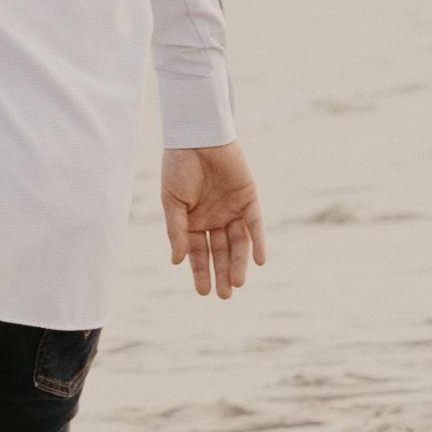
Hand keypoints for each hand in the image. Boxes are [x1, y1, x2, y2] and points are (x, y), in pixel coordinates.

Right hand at [160, 145, 265, 300]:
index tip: (203, 292)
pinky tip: (258, 261)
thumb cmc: (178, 166)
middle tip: (224, 295)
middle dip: (222, 273)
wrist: (196, 135)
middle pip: (220, 252)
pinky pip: (255, 224)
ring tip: (237, 283)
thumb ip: (176, 231)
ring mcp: (232, 209)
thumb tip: (177, 261)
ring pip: (238, 242)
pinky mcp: (249, 198)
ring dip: (239, 262)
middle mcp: (214, 219)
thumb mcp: (172, 202)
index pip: (198, 252)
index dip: (200, 271)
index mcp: (192, 221)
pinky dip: (257, 242)